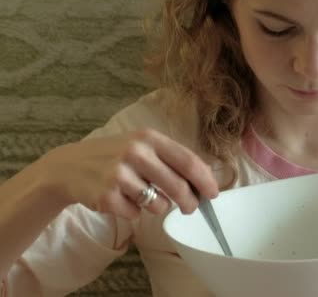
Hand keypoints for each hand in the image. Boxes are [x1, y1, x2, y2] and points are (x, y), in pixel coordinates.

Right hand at [35, 128, 217, 218]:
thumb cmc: (115, 156)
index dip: (206, 181)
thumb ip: (170, 158)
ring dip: (158, 206)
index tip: (214, 193)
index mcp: (149, 138)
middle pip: (178, 187)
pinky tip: (121, 199)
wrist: (69, 166)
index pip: (189, 162)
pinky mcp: (107, 196)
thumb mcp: (141, 145)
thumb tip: (204, 180)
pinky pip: (136, 214)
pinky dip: (134, 211)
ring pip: (159, 205)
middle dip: (190, 203)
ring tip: (144, 195)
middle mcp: (135, 153)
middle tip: (191, 209)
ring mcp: (119, 175)